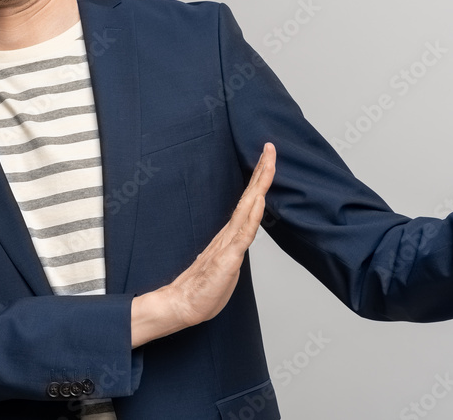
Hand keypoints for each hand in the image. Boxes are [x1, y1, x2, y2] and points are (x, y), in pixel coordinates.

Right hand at [131, 143, 275, 347]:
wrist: (182, 306)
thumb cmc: (203, 290)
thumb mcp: (226, 266)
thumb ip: (234, 250)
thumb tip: (241, 239)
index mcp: (231, 235)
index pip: (249, 202)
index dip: (259, 180)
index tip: (267, 159)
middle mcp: (230, 233)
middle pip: (250, 197)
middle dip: (262, 171)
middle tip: (270, 147)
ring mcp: (228, 244)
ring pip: (248, 208)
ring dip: (260, 184)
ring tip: (267, 162)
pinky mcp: (227, 258)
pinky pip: (243, 234)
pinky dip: (253, 215)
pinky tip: (259, 200)